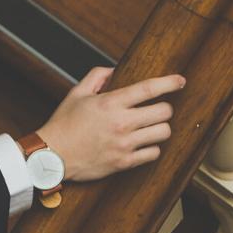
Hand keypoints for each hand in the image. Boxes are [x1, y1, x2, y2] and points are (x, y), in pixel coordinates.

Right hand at [34, 67, 185, 182]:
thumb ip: (96, 77)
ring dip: (160, 128)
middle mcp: (121, 123)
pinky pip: (153, 154)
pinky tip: (143, 144)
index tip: (180, 81)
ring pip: (163, 133)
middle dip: (165, 108)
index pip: (149, 89)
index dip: (169, 82)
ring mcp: (124, 144)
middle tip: (158, 110)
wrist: (52, 156)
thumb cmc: (63, 125)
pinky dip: (152, 148)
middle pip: (164, 112)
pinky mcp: (124, 162)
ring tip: (151, 127)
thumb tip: (113, 70)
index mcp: (111, 103)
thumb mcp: (77, 93)